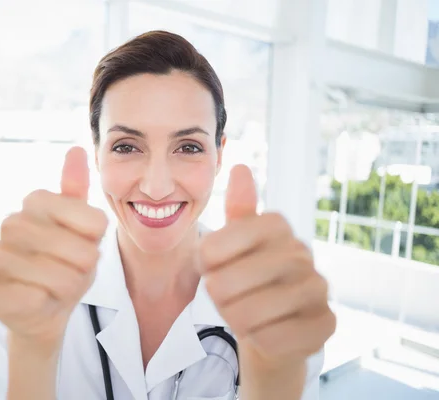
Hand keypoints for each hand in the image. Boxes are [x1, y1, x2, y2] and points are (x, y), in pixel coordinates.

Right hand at [0, 146, 108, 350]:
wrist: (45, 308)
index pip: (95, 221)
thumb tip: (77, 149)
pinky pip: (33, 298)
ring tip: (55, 287)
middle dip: (84, 270)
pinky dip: (43, 304)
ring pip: (58, 277)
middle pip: (80, 252)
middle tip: (71, 272)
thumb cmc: (67, 264)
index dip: (97, 243)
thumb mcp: (84, 228)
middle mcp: (11, 222)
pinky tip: (36, 300)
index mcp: (37, 201)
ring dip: (66, 289)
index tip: (84, 246)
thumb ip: (79, 191)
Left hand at [199, 165, 335, 376]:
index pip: (217, 244)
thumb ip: (238, 211)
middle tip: (224, 296)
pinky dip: (258, 340)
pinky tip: (263, 332)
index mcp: (277, 226)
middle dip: (217, 296)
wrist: (271, 325)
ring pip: (249, 314)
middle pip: (227, 282)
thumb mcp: (235, 245)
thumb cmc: (248, 280)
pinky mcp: (325, 324)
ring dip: (235, 319)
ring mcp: (318, 289)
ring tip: (241, 313)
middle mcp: (302, 253)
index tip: (208, 266)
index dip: (205, 260)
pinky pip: (272, 339)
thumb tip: (240, 168)